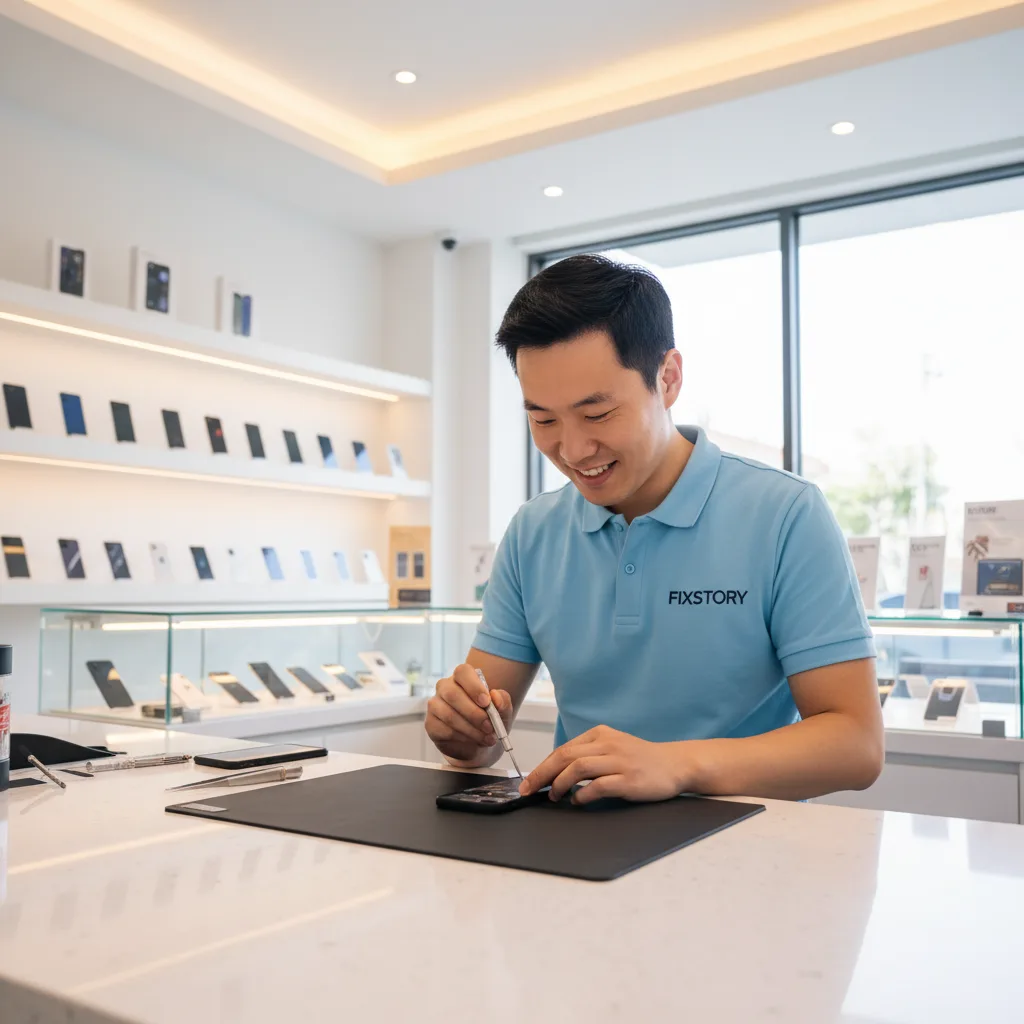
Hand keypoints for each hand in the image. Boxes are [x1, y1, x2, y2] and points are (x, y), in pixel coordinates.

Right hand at [425, 663, 513, 764]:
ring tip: (486, 738)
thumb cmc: (489, 720)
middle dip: (474, 713)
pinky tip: (472, 740)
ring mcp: (435, 705)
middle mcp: (445, 687)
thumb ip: (503, 701)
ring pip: (449, 715)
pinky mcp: (431, 723)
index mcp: (463, 678)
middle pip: (452, 694)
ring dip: (471, 729)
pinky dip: (462, 737)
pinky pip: (444, 730)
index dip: (474, 686)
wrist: (477, 744)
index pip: (463, 672)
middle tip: (489, 726)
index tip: (486, 702)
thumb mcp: (502, 711)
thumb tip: (495, 695)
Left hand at [520, 725, 687, 804]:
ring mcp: (619, 761)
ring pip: (578, 768)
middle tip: (528, 789)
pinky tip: (577, 801)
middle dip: (542, 774)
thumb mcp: (613, 747)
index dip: (543, 766)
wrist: (676, 764)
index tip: (529, 781)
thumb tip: (557, 772)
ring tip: (553, 796)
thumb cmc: (641, 759)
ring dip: (559, 783)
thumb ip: (589, 754)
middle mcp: (608, 744)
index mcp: (600, 734)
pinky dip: (583, 795)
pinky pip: (598, 786)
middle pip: (565, 756)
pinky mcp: (629, 779)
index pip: (563, 749)